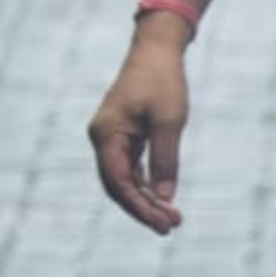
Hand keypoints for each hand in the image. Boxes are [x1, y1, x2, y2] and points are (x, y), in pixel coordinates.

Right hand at [87, 28, 188, 234]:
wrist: (156, 50)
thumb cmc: (162, 81)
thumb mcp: (168, 121)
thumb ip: (165, 160)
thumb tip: (165, 197)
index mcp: (106, 134)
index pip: (118, 182)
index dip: (139, 206)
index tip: (163, 224)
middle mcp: (102, 138)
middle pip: (117, 186)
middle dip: (142, 208)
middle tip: (171, 226)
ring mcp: (110, 137)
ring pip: (123, 179)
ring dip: (146, 199)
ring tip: (172, 218)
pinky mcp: (123, 135)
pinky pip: (129, 168)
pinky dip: (145, 184)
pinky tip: (163, 198)